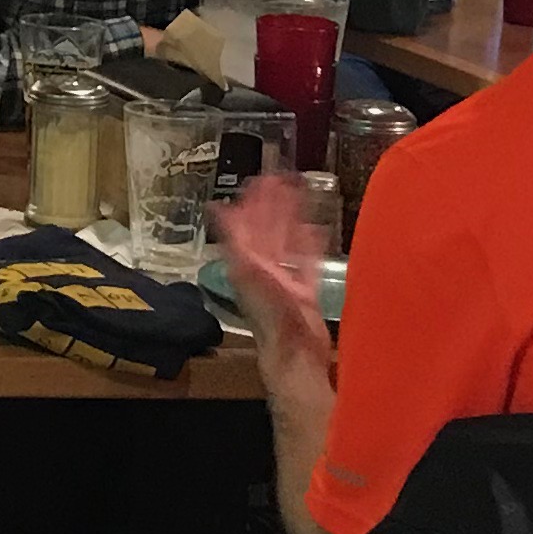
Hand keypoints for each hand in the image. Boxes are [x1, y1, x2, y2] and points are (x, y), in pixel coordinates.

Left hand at [212, 171, 334, 366]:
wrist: (294, 355)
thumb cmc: (270, 317)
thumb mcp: (249, 273)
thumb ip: (235, 241)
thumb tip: (216, 209)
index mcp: (247, 264)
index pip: (245, 227)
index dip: (249, 204)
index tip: (257, 180)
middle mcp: (263, 270)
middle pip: (267, 231)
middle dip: (272, 206)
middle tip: (280, 178)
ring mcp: (285, 281)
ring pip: (287, 243)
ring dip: (292, 220)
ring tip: (298, 193)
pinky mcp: (305, 294)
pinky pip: (308, 263)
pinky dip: (311, 246)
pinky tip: (316, 228)